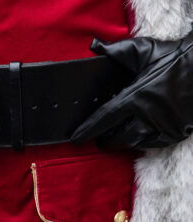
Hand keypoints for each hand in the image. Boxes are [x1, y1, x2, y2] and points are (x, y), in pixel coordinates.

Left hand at [70, 29, 192, 148]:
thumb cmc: (173, 57)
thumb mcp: (142, 49)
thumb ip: (116, 50)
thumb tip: (94, 47)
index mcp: (137, 96)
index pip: (105, 118)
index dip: (88, 129)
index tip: (75, 138)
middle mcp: (150, 115)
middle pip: (119, 137)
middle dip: (105, 139)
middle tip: (97, 138)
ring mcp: (165, 126)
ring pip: (136, 143)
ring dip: (122, 142)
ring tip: (114, 137)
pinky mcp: (177, 132)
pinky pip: (154, 144)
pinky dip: (142, 142)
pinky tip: (136, 137)